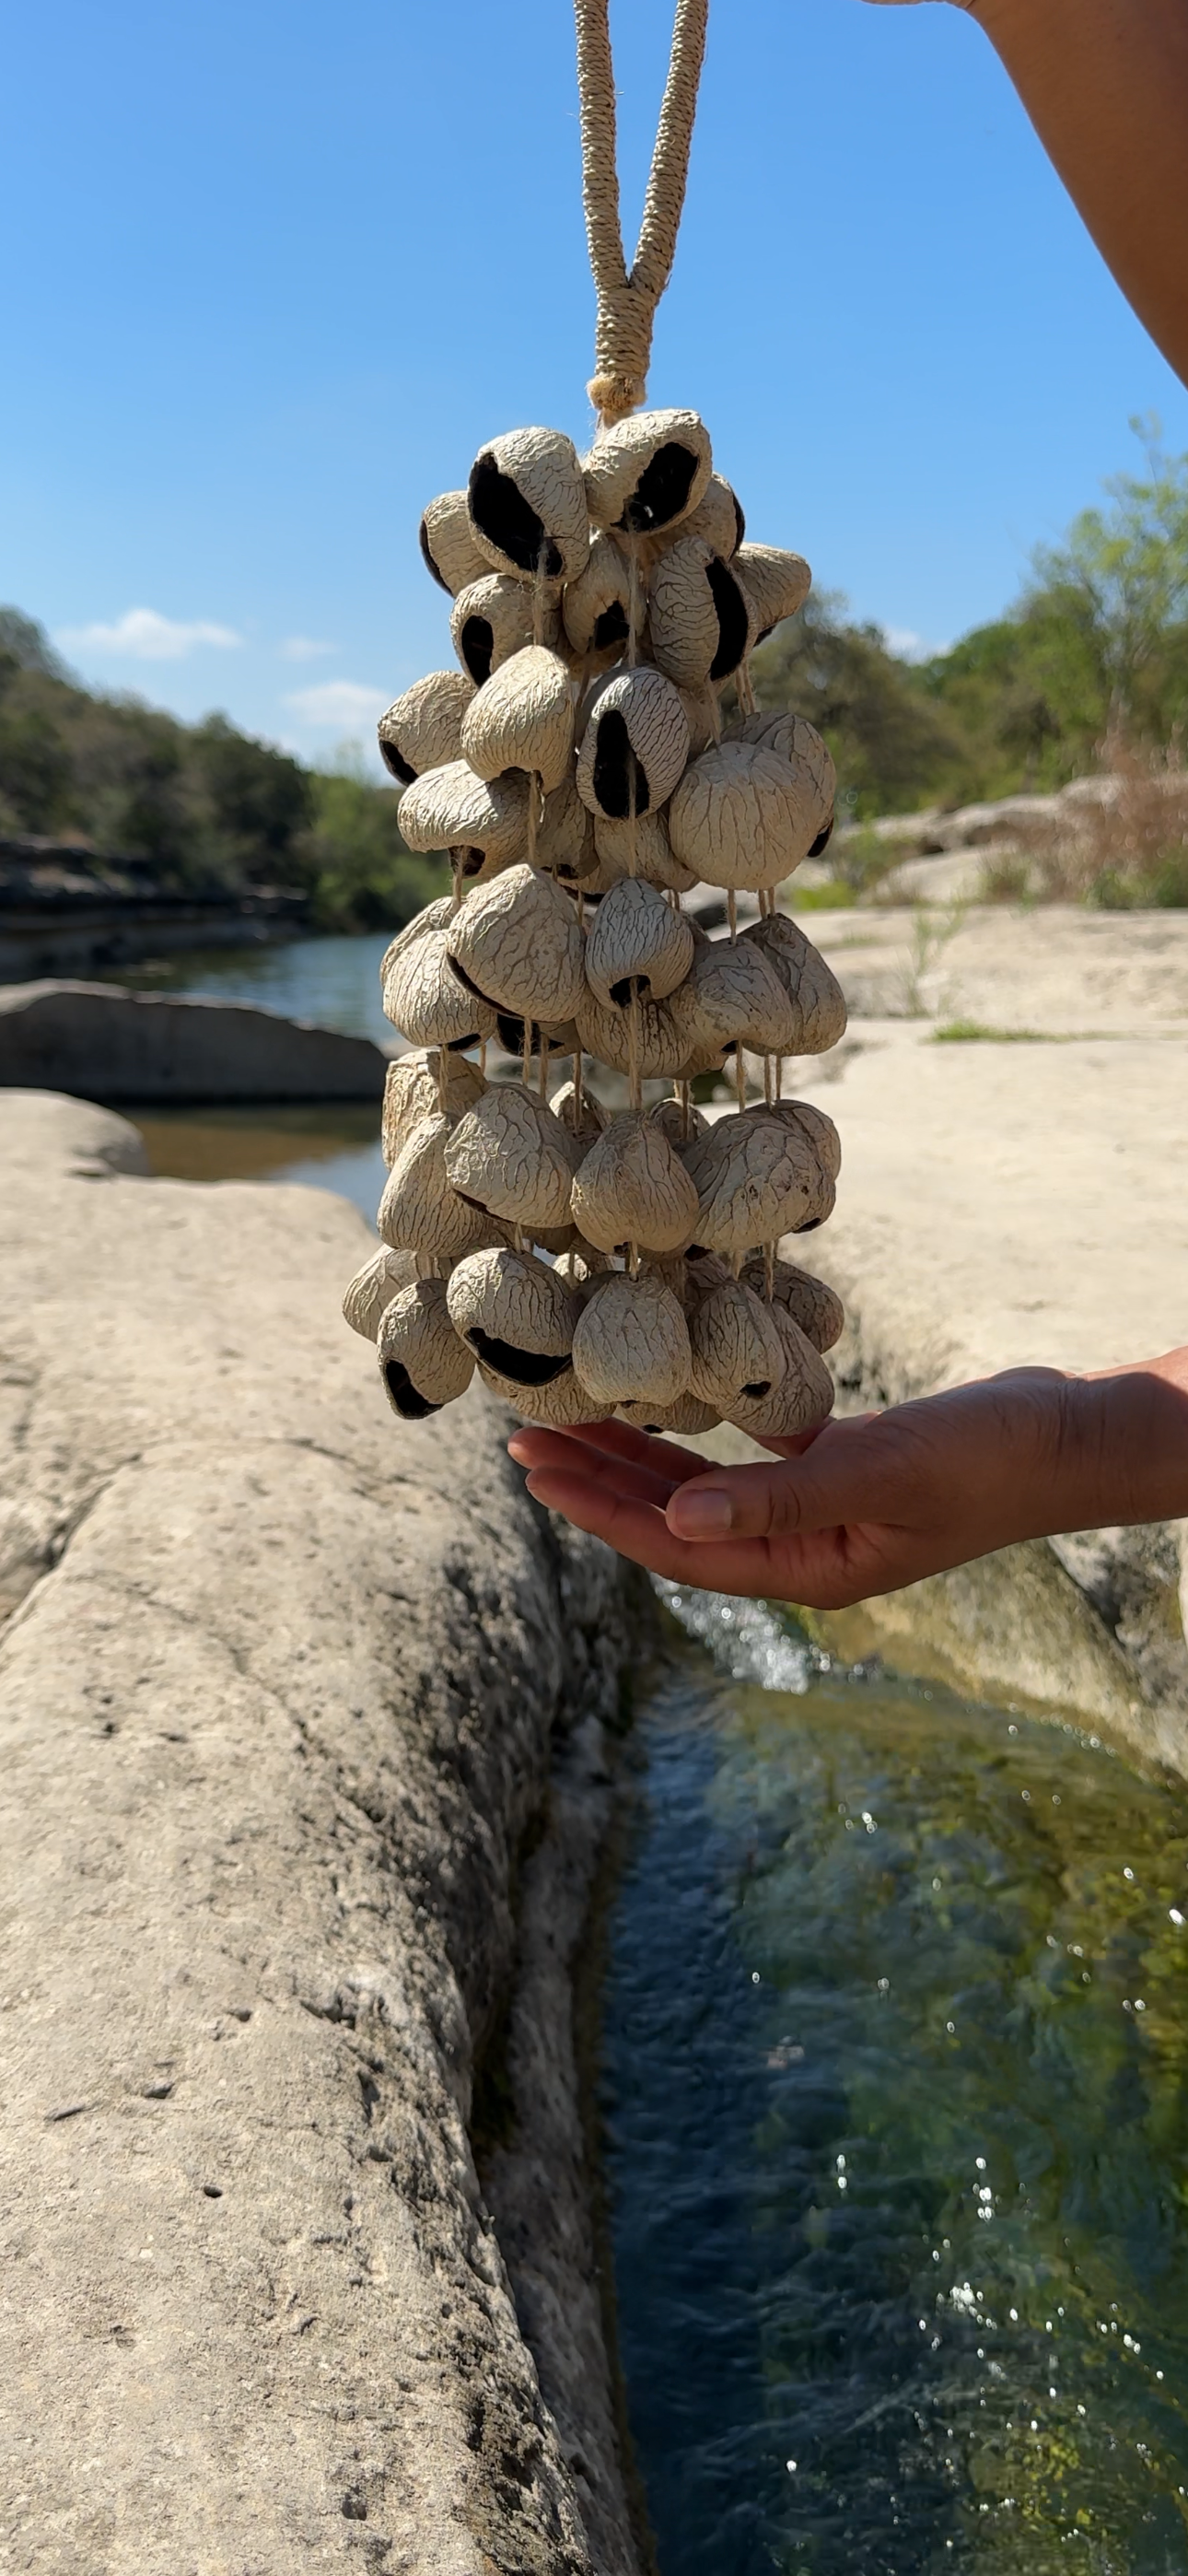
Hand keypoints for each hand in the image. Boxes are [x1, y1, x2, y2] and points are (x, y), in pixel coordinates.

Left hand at [507, 1359, 1187, 1608]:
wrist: (1067, 1436)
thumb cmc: (987, 1457)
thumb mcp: (881, 1470)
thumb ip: (778, 1495)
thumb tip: (671, 1523)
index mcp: (806, 1570)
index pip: (674, 1549)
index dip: (599, 1510)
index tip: (534, 1470)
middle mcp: (801, 1551)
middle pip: (672, 1522)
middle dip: (595, 1482)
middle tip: (520, 1438)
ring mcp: (817, 1515)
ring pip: (701, 1491)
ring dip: (633, 1459)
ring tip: (565, 1424)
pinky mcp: (835, 1473)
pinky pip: (741, 1463)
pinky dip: (694, 1439)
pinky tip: (656, 1411)